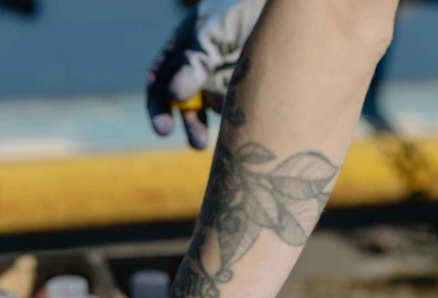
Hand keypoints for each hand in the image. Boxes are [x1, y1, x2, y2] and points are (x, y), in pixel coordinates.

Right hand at [147, 0, 264, 148]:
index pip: (159, 84)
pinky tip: (246, 118)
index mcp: (181, 50)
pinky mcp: (246, 85)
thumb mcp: (213, 30)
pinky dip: (239, 116)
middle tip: (198, 143)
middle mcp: (199, 67)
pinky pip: (238, 105)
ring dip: (218, 126)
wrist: (279, 7)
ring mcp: (223, 76)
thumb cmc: (237, 6)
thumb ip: (194, 62)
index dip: (158, 108)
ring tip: (225, 140)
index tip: (164, 128)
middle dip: (192, 126)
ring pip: (214, 109)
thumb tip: (173, 96)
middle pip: (187, 105)